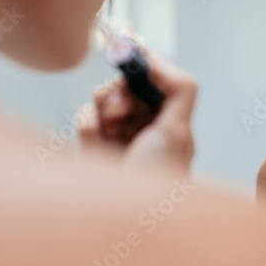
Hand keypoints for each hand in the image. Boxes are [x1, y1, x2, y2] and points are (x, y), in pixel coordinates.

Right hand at [78, 49, 195, 170]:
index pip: (155, 82)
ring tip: (111, 130)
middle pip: (127, 85)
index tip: (130, 50)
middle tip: (122, 110)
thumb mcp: (177, 132)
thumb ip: (180, 90)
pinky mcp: (93, 146)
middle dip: (122, 92)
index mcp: (168, 122)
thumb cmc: (156, 181)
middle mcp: (143, 127)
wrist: (126, 216)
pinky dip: (88, 125)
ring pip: (103, 97)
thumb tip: (159, 59)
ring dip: (105, 108)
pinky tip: (97, 143)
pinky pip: (85, 116)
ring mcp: (117, 136)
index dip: (143, 66)